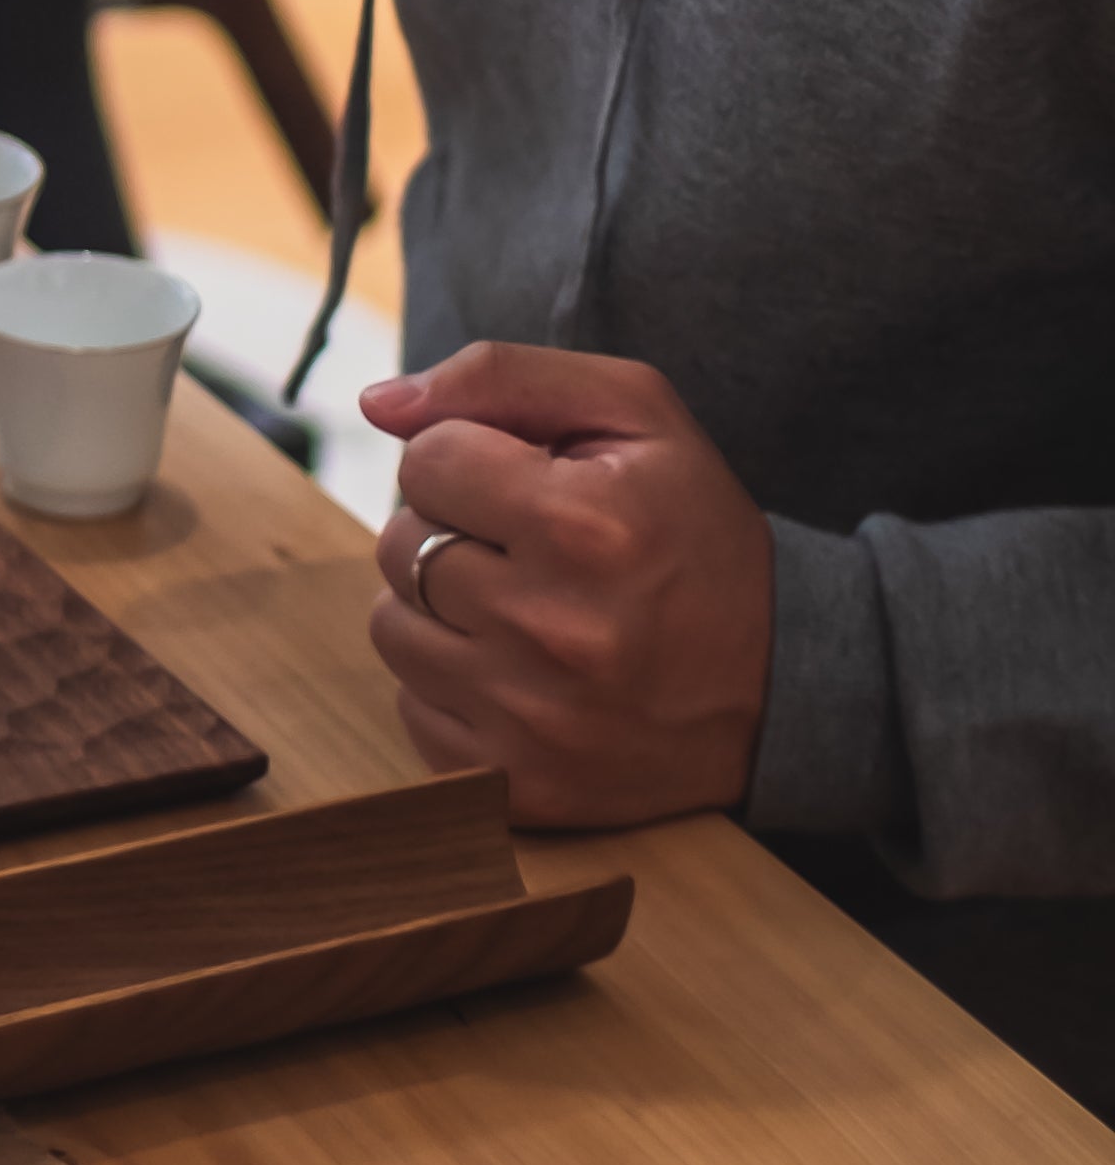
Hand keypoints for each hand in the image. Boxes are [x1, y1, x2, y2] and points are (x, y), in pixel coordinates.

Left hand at [358, 343, 772, 827]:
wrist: (785, 688)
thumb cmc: (696, 534)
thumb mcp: (637, 418)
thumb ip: (501, 378)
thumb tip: (379, 403)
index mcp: (584, 525)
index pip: (427, 461)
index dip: (470, 459)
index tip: (524, 484)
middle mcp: (553, 629)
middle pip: (399, 543)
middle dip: (450, 529)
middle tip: (526, 548)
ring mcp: (532, 721)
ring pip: (392, 627)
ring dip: (440, 608)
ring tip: (521, 607)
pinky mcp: (519, 787)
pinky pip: (412, 709)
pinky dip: (452, 685)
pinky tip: (520, 673)